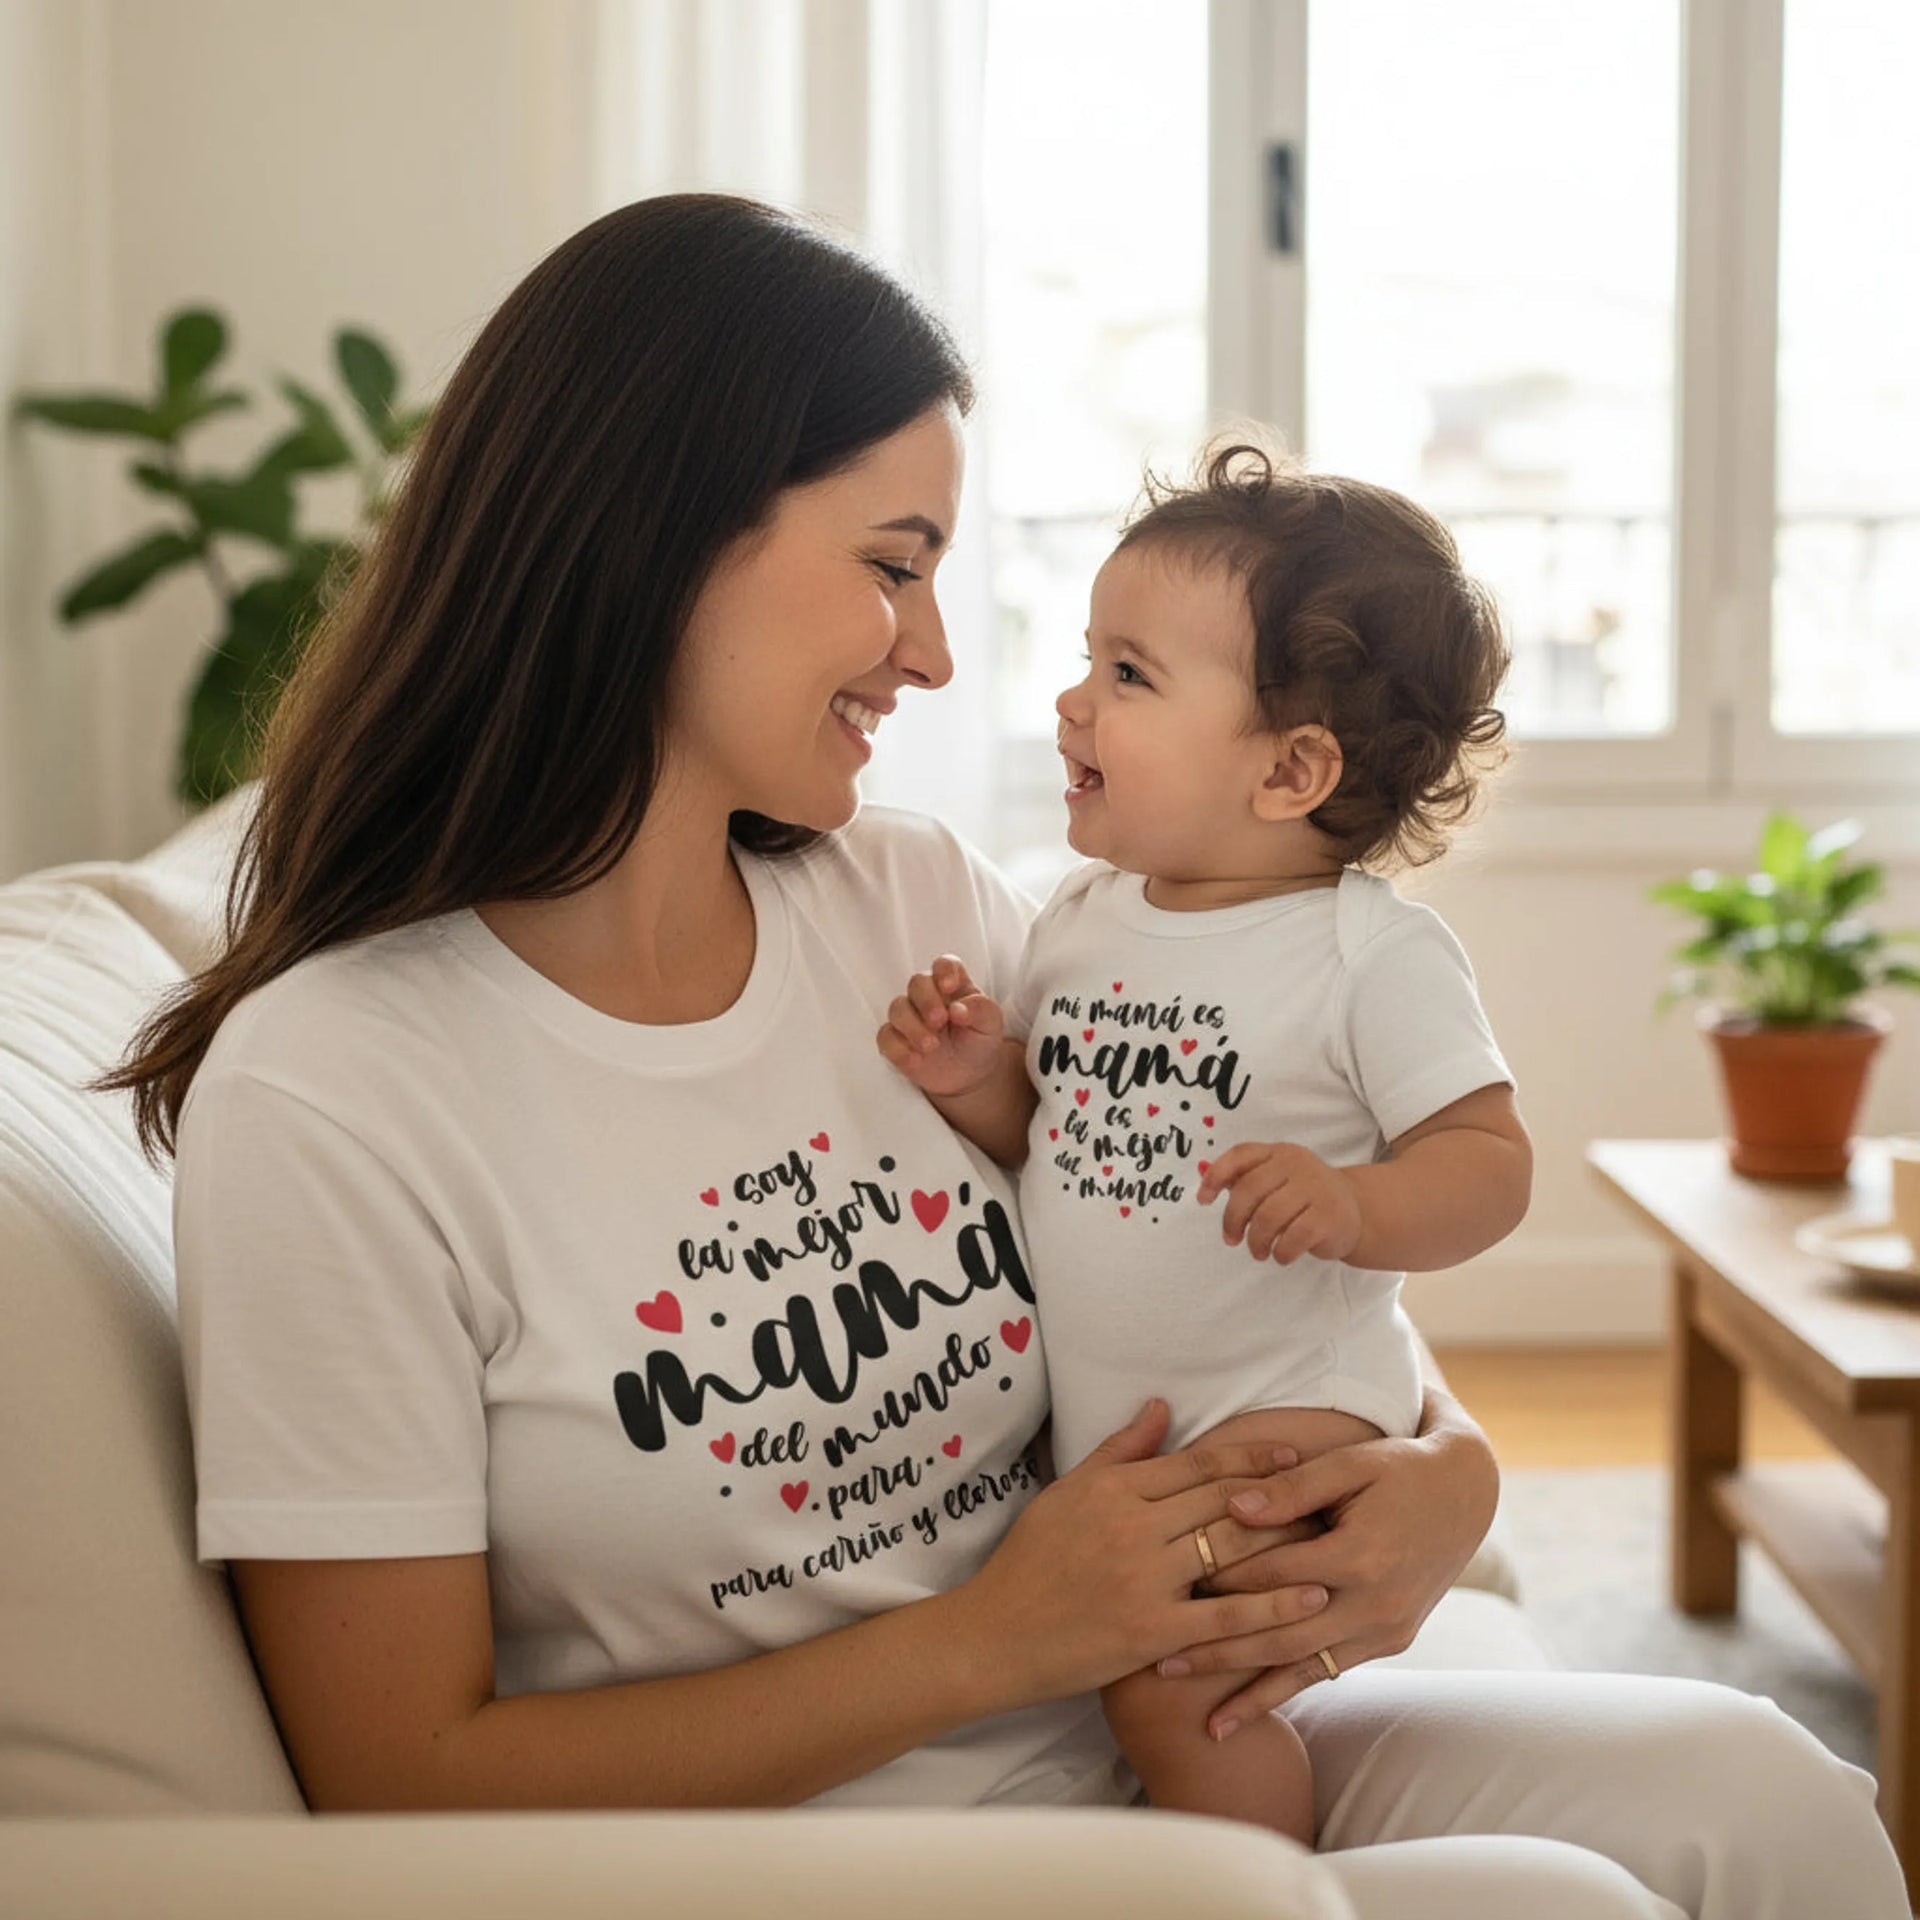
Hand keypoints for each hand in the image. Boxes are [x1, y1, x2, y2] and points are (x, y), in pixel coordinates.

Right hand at [876, 955, 1006, 1098]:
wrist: (969, 1074)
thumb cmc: (980, 1040)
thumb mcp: (990, 1024)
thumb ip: (980, 1010)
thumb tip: (957, 1009)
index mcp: (953, 985)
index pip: (944, 965)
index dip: (943, 970)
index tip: (949, 986)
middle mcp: (928, 996)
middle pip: (917, 983)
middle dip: (926, 1001)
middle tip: (939, 1021)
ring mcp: (909, 1017)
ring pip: (897, 1008)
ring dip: (912, 1026)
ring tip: (931, 1046)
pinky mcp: (897, 1040)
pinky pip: (886, 1037)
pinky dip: (898, 1048)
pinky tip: (916, 1060)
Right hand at [950, 1400, 1329, 1711]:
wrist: (996, 1634)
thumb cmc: (1030, 1560)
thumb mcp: (1068, 1492)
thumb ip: (1120, 1450)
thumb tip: (1160, 1406)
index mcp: (1115, 1489)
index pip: (1199, 1464)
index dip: (1252, 1456)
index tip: (1296, 1451)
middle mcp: (1134, 1527)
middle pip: (1225, 1501)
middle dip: (1284, 1493)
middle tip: (1332, 1488)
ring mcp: (1144, 1579)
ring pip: (1231, 1550)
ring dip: (1289, 1542)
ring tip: (1335, 1536)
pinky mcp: (1152, 1631)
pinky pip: (1224, 1615)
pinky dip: (1272, 1605)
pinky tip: (1311, 1599)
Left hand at [1152, 1389, 1499, 1734]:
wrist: (1466, 1495)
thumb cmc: (1398, 1468)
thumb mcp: (1350, 1464)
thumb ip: (1291, 1488)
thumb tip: (1230, 1505)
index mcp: (1361, 1554)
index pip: (1274, 1573)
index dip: (1220, 1578)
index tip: (1168, 1585)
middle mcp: (1375, 1603)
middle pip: (1281, 1633)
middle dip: (1219, 1652)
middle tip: (1160, 1666)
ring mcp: (1385, 1629)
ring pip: (1303, 1665)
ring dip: (1249, 1689)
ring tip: (1196, 1711)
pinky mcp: (1390, 1641)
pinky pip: (1328, 1671)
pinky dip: (1286, 1690)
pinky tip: (1247, 1714)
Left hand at [1197, 1141, 1363, 1264]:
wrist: (1356, 1210)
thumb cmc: (1305, 1196)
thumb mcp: (1277, 1179)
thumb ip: (1245, 1179)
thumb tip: (1206, 1182)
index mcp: (1279, 1152)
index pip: (1241, 1155)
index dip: (1216, 1176)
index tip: (1203, 1200)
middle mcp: (1297, 1164)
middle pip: (1249, 1190)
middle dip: (1233, 1219)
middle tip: (1231, 1239)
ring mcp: (1315, 1188)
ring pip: (1268, 1217)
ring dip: (1256, 1241)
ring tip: (1258, 1251)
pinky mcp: (1328, 1216)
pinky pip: (1292, 1238)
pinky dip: (1280, 1252)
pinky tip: (1281, 1254)